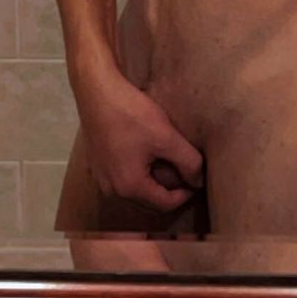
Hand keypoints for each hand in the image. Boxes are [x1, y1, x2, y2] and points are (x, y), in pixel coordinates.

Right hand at [76, 66, 204, 213]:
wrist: (97, 92)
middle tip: (186, 171)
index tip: (198, 180)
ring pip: (136, 190)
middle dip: (170, 190)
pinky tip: (148, 153)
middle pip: (149, 201)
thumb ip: (188, 162)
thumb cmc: (131, 115)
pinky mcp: (98, 166)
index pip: (165, 205)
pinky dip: (140, 173)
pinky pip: (124, 179)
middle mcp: (112, 191)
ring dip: (155, 181)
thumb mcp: (166, 137)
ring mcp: (102, 179)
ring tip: (169, 160)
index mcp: (129, 189)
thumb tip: (199, 181)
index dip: (186, 195)